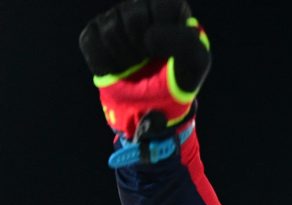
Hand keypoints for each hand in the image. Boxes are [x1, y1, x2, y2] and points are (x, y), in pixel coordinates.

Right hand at [79, 0, 209, 139]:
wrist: (154, 104)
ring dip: (126, 60)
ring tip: (136, 67)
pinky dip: (106, 65)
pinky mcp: (94, 33)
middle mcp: (141, 7)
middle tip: (151, 63)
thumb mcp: (197, 63)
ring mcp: (115, 18)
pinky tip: (119, 69)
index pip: (164, 6)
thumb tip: (148, 36)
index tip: (170, 53)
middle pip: (132, 17)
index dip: (166, 34)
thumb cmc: (180, 79)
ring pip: (110, 31)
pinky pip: (92, 43)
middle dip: (143, 49)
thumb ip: (186, 45)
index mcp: (170, 9)